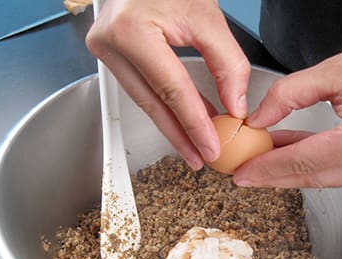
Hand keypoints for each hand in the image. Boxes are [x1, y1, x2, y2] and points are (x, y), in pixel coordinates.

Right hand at [86, 0, 249, 169]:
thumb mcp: (207, 16)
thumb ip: (226, 63)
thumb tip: (235, 106)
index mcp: (132, 30)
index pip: (170, 89)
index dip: (193, 123)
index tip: (210, 147)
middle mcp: (111, 43)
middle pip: (153, 103)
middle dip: (180, 135)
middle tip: (201, 158)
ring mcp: (106, 50)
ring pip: (145, 100)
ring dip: (173, 124)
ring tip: (195, 146)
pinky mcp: (110, 54)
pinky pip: (141, 88)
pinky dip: (165, 105)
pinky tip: (182, 120)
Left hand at [234, 20, 341, 187]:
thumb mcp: (333, 72)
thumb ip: (287, 96)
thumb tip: (257, 120)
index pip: (304, 160)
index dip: (268, 168)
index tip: (241, 173)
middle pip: (312, 176)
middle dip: (274, 176)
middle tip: (244, 175)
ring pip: (323, 178)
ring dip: (291, 171)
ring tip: (261, 162)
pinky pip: (337, 172)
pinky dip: (311, 165)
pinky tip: (289, 154)